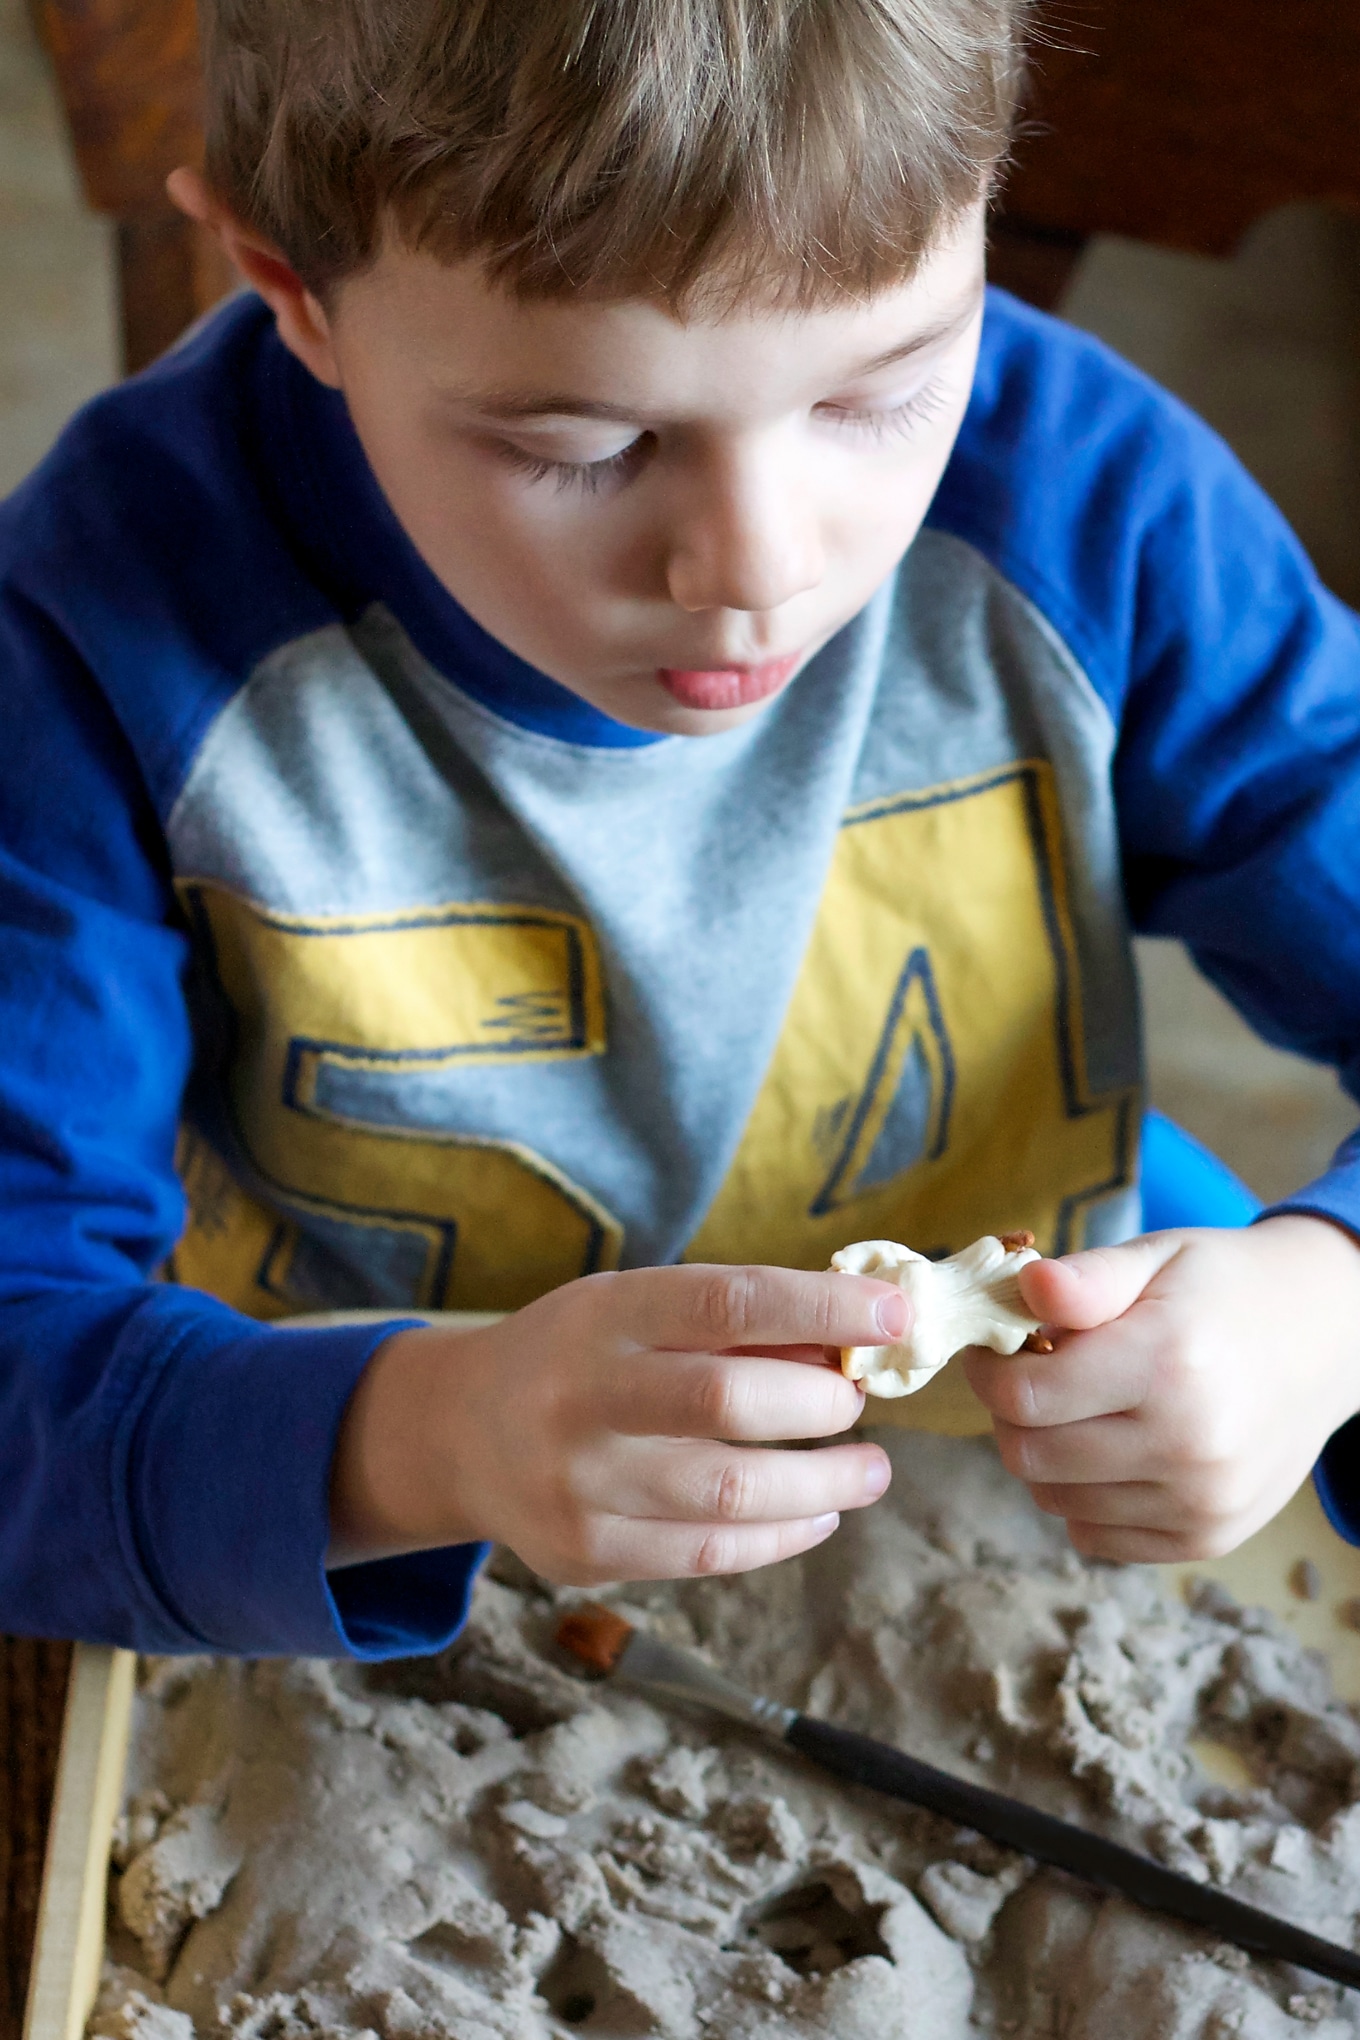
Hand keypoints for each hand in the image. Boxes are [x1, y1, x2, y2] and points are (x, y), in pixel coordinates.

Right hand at [328, 1264, 905, 1581]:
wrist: (460, 1432)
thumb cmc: (581, 1354)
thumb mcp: (636, 1307)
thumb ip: (735, 1325)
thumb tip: (854, 1345)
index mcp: (602, 1315)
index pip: (726, 1301)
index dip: (821, 1308)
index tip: (893, 1314)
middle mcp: (581, 1397)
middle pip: (725, 1402)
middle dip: (820, 1404)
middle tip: (860, 1401)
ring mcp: (577, 1485)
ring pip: (728, 1495)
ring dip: (823, 1484)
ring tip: (868, 1471)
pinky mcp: (584, 1553)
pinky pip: (707, 1553)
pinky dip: (780, 1535)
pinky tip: (815, 1513)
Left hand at [963, 1215, 1359, 1561]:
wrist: (1326, 1341)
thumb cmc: (1224, 1289)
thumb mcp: (1158, 1257)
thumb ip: (1087, 1277)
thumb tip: (1022, 1286)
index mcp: (1167, 1362)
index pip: (1025, 1396)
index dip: (988, 1371)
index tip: (992, 1350)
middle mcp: (1188, 1443)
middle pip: (1029, 1456)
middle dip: (1010, 1415)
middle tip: (1030, 1378)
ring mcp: (1201, 1501)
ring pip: (1054, 1500)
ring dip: (1046, 1457)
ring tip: (1078, 1408)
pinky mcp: (1207, 1537)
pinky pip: (1095, 1537)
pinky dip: (1083, 1499)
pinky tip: (1111, 1450)